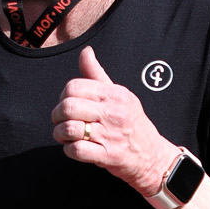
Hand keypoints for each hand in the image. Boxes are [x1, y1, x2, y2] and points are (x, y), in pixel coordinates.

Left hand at [52, 47, 170, 192]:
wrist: (152, 155)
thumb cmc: (132, 123)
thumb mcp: (119, 95)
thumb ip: (97, 75)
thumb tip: (85, 53)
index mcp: (114, 94)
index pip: (75, 87)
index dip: (63, 96)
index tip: (66, 104)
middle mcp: (113, 113)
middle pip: (69, 107)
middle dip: (57, 115)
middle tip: (60, 121)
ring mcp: (110, 135)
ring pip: (69, 129)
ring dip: (60, 134)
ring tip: (64, 136)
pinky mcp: (107, 156)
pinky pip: (77, 150)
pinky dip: (69, 149)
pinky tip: (74, 147)